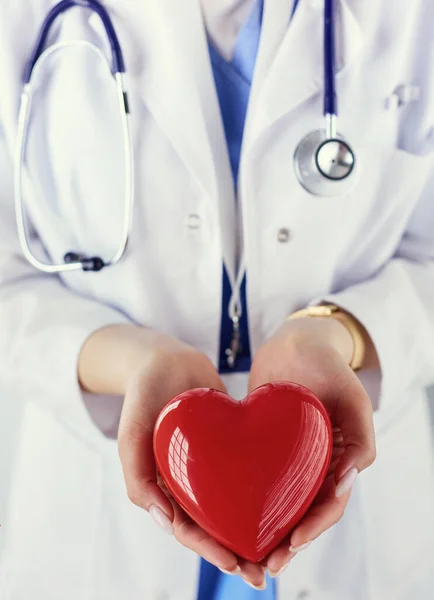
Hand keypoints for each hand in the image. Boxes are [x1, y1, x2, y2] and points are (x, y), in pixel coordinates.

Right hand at [79, 325, 265, 587]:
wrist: (166, 359)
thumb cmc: (142, 396)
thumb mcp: (132, 434)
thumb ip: (139, 478)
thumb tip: (166, 522)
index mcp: (164, 488)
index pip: (187, 528)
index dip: (210, 550)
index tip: (236, 563)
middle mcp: (189, 482)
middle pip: (214, 525)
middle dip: (237, 552)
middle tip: (265, 572)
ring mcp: (210, 465)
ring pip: (233, 504)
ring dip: (254, 529)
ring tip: (282, 547)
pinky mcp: (230, 446)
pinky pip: (248, 472)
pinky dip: (263, 490)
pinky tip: (288, 499)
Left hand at [249, 316, 375, 577]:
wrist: (294, 341)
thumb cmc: (327, 364)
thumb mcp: (352, 396)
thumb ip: (361, 437)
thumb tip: (349, 478)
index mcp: (340, 459)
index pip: (330, 503)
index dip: (315, 526)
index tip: (292, 541)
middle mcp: (315, 464)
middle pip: (304, 512)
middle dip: (288, 540)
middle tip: (266, 563)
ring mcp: (289, 457)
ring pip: (280, 502)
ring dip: (267, 529)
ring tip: (245, 551)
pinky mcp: (263, 447)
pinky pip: (257, 479)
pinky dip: (248, 500)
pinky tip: (226, 513)